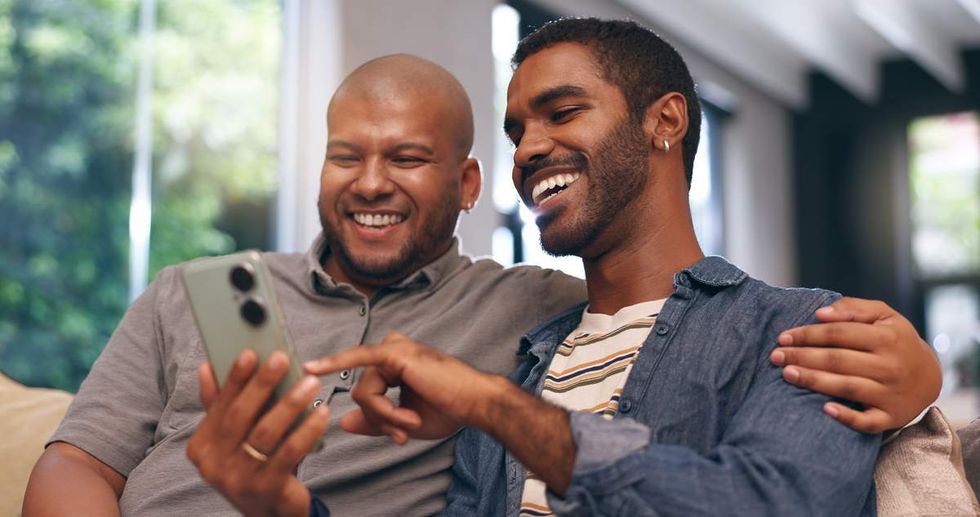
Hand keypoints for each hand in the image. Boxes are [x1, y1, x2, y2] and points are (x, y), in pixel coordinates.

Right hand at [187, 350, 329, 516]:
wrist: (268, 512)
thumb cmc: (250, 465)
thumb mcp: (230, 439)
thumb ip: (219, 405)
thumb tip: (206, 367)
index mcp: (201, 447)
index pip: (218, 405)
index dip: (234, 378)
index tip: (250, 352)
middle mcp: (214, 465)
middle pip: (240, 416)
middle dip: (262, 384)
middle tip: (282, 359)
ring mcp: (239, 479)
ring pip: (266, 433)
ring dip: (290, 404)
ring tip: (310, 384)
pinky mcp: (266, 489)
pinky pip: (290, 453)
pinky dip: (307, 430)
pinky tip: (322, 414)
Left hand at [304, 332, 501, 443]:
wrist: (475, 403)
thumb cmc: (449, 409)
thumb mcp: (404, 420)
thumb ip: (375, 419)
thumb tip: (343, 421)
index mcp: (396, 363)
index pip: (368, 390)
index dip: (378, 418)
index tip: (397, 434)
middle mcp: (392, 350)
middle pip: (362, 392)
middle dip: (380, 419)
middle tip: (404, 434)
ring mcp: (393, 349)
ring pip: (364, 392)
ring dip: (385, 416)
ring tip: (412, 422)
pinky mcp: (393, 353)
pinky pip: (363, 374)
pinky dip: (350, 380)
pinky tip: (313, 368)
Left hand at [770, 297, 941, 432]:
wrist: (929, 377)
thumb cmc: (896, 341)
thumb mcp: (884, 316)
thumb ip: (853, 309)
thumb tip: (820, 313)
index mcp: (887, 338)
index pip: (840, 334)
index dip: (809, 334)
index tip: (783, 337)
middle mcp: (889, 366)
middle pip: (838, 360)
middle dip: (803, 357)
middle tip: (775, 356)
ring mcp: (890, 393)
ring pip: (847, 387)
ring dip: (814, 381)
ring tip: (787, 374)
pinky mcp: (891, 417)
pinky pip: (867, 421)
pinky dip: (847, 417)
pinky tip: (825, 409)